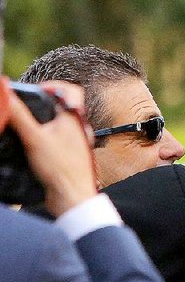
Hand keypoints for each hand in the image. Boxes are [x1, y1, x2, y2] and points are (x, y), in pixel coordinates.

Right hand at [2, 78, 96, 216]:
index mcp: (75, 117)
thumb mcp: (34, 138)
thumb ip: (20, 116)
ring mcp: (77, 141)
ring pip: (63, 123)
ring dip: (47, 121)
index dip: (54, 86)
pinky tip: (35, 145)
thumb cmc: (60, 166)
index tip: (38, 92)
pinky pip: (61, 139)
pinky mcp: (71, 155)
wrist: (71, 195)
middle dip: (47, 104)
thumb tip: (8, 95)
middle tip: (30, 108)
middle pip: (65, 106)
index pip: (71, 90)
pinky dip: (49, 137)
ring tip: (30, 127)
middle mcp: (80, 127)